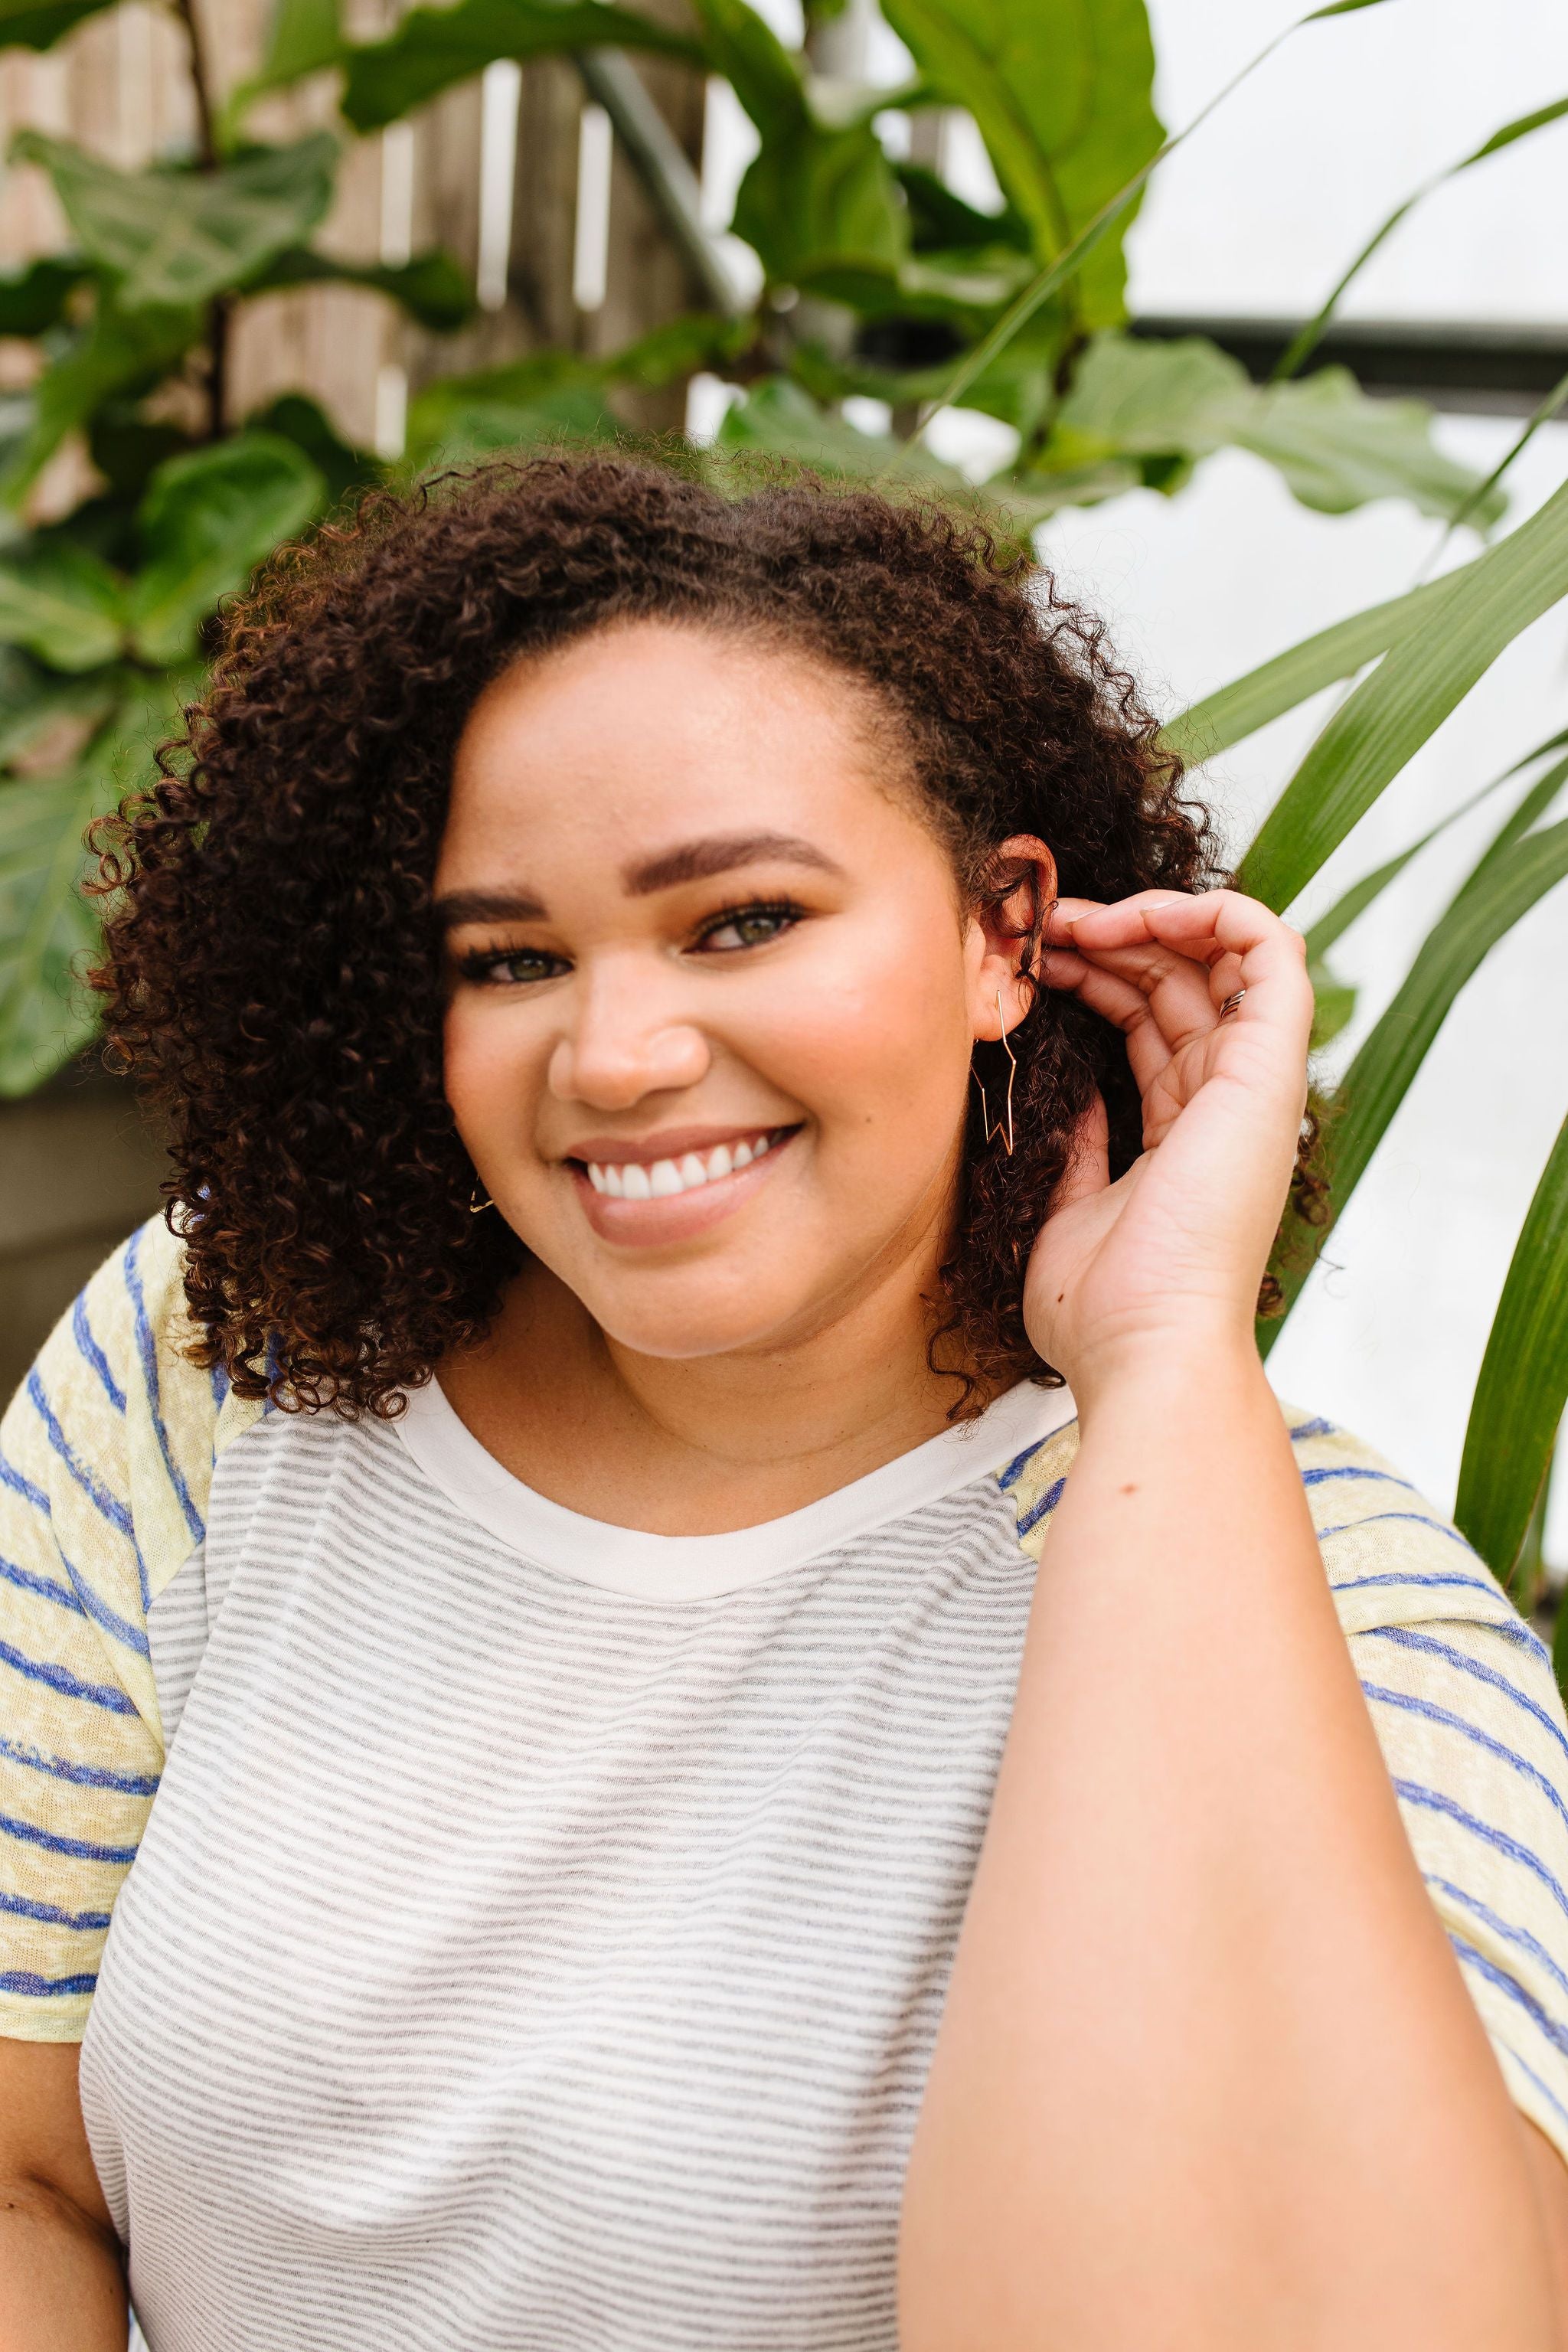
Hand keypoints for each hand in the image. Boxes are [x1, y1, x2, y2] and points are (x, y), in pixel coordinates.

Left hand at [1021, 887, 1312, 1401]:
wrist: (1145, 1350)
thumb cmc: (1102, 1313)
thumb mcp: (1065, 1216)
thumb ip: (1075, 1154)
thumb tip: (1073, 1099)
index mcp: (1183, 1136)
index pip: (1151, 1025)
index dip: (1096, 977)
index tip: (1031, 963)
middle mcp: (1225, 1103)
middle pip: (1180, 982)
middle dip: (1111, 937)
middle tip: (1040, 926)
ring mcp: (1251, 1083)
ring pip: (1223, 955)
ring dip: (1150, 916)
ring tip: (1072, 918)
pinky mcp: (1268, 1068)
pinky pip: (1272, 951)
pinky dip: (1218, 910)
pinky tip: (1142, 911)